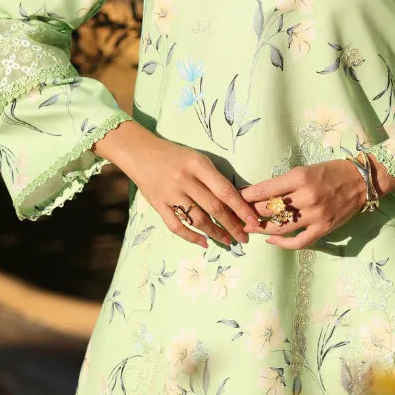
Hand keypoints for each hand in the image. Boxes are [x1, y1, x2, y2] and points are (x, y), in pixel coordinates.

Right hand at [94, 121, 263, 249]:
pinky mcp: (158, 205)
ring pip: (198, 220)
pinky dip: (191, 237)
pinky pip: (176, 226)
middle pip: (214, 208)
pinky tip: (203, 242)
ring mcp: (170, 194)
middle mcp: (184, 180)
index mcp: (198, 164)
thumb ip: (213, 177)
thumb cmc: (174, 155)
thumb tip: (236, 201)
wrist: (140, 152)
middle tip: (245, 237)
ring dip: (216, 234)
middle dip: (232, 225)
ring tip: (229, 241)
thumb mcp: (197, 158)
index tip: (254, 222)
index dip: (241, 209)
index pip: (225, 190)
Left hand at [241, 158, 378, 249]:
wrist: (361, 180)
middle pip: (269, 209)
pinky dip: (282, 243)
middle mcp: (306, 196)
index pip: (265, 189)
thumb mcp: (305, 169)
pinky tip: (271, 240)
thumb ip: (284, 183)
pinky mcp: (323, 228)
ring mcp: (315, 215)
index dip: (246, 196)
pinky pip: (299, 241)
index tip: (235, 199)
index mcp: (300, 177)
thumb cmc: (331, 171)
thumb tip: (259, 194)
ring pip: (280, 227)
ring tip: (250, 228)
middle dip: (250, 212)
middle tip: (238, 215)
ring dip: (261, 229)